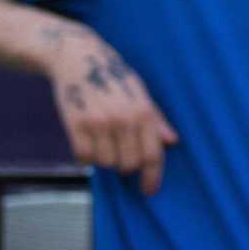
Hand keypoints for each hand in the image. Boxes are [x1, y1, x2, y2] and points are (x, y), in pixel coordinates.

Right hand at [47, 29, 178, 192]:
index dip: (152, 177)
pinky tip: (88, 140)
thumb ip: (156, 119)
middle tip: (121, 152)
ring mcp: (99, 122)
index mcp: (143, 110)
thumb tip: (172, 142)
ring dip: (105, 158)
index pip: (152, 154)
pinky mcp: (76, 124)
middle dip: (126, 166)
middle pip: (128, 165)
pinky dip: (86, 155)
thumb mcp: (140, 92)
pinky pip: (84, 157)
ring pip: (106, 163)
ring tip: (103, 138)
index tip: (149, 191)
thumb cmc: (114, 76)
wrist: (79, 58)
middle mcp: (123, 118)